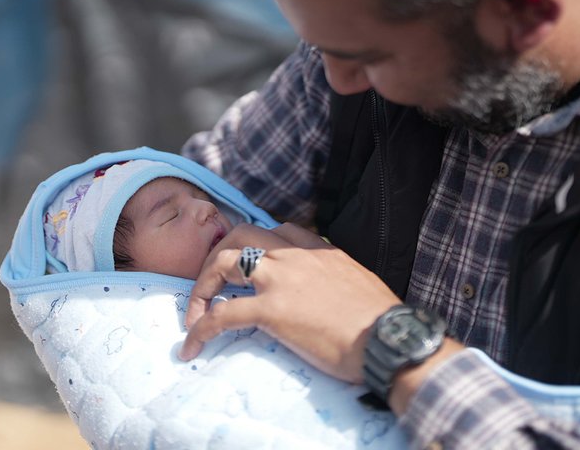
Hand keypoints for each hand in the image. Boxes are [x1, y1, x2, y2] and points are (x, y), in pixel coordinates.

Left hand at [178, 222, 401, 382]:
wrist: (388, 338)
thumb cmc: (381, 320)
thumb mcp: (358, 283)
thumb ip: (336, 279)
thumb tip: (327, 296)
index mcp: (320, 250)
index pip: (278, 230)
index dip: (255, 246)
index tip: (245, 268)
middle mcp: (296, 256)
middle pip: (240, 235)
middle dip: (217, 259)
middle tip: (211, 289)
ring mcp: (280, 280)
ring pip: (222, 263)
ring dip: (201, 288)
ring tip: (194, 316)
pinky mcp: (271, 310)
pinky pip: (221, 315)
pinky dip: (199, 330)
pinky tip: (191, 348)